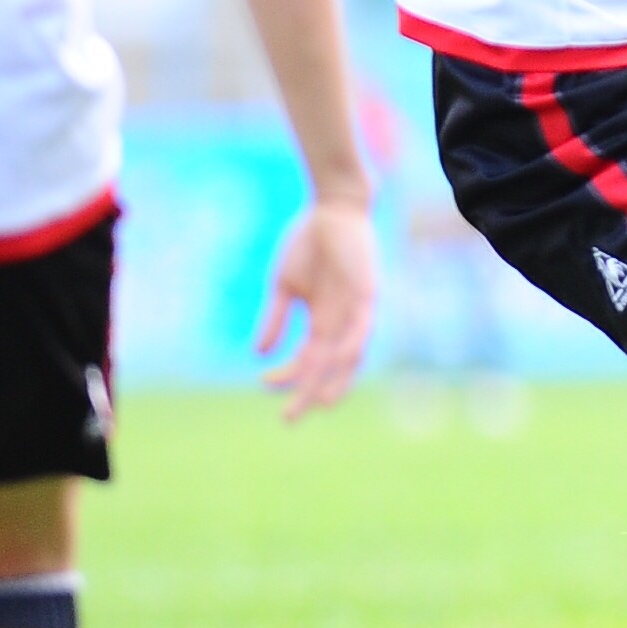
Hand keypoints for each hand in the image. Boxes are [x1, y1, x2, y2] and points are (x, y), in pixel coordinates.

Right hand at [260, 195, 375, 420]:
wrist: (332, 208)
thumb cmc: (309, 244)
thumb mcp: (285, 286)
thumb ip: (276, 319)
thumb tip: (258, 354)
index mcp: (322, 321)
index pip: (306, 360)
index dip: (287, 376)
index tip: (262, 384)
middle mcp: (342, 322)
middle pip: (328, 368)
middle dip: (309, 393)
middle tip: (289, 419)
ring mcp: (357, 310)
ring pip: (347, 356)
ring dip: (333, 379)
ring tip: (317, 403)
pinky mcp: (368, 293)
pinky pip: (363, 326)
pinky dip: (351, 345)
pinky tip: (336, 360)